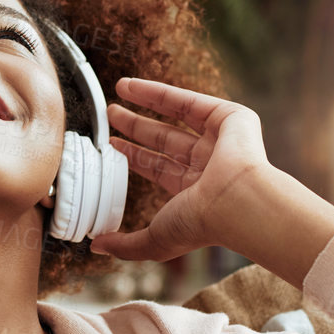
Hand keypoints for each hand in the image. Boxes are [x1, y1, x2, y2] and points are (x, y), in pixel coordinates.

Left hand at [87, 76, 272, 261]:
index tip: (112, 144)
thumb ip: (126, 245)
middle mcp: (208, 164)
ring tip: (118, 90)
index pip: (158, 168)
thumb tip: (97, 247)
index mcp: (194, 191)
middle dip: (136, 126)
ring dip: (146, 101)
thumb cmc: (201, 224)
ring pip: (176, 115)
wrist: (236, 202)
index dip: (134, 155)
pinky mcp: (230, 118)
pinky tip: (133, 86)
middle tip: (111, 114)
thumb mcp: (155, 241)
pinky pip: (188, 100)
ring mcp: (220, 140)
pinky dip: (159, 91)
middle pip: (164, 139)